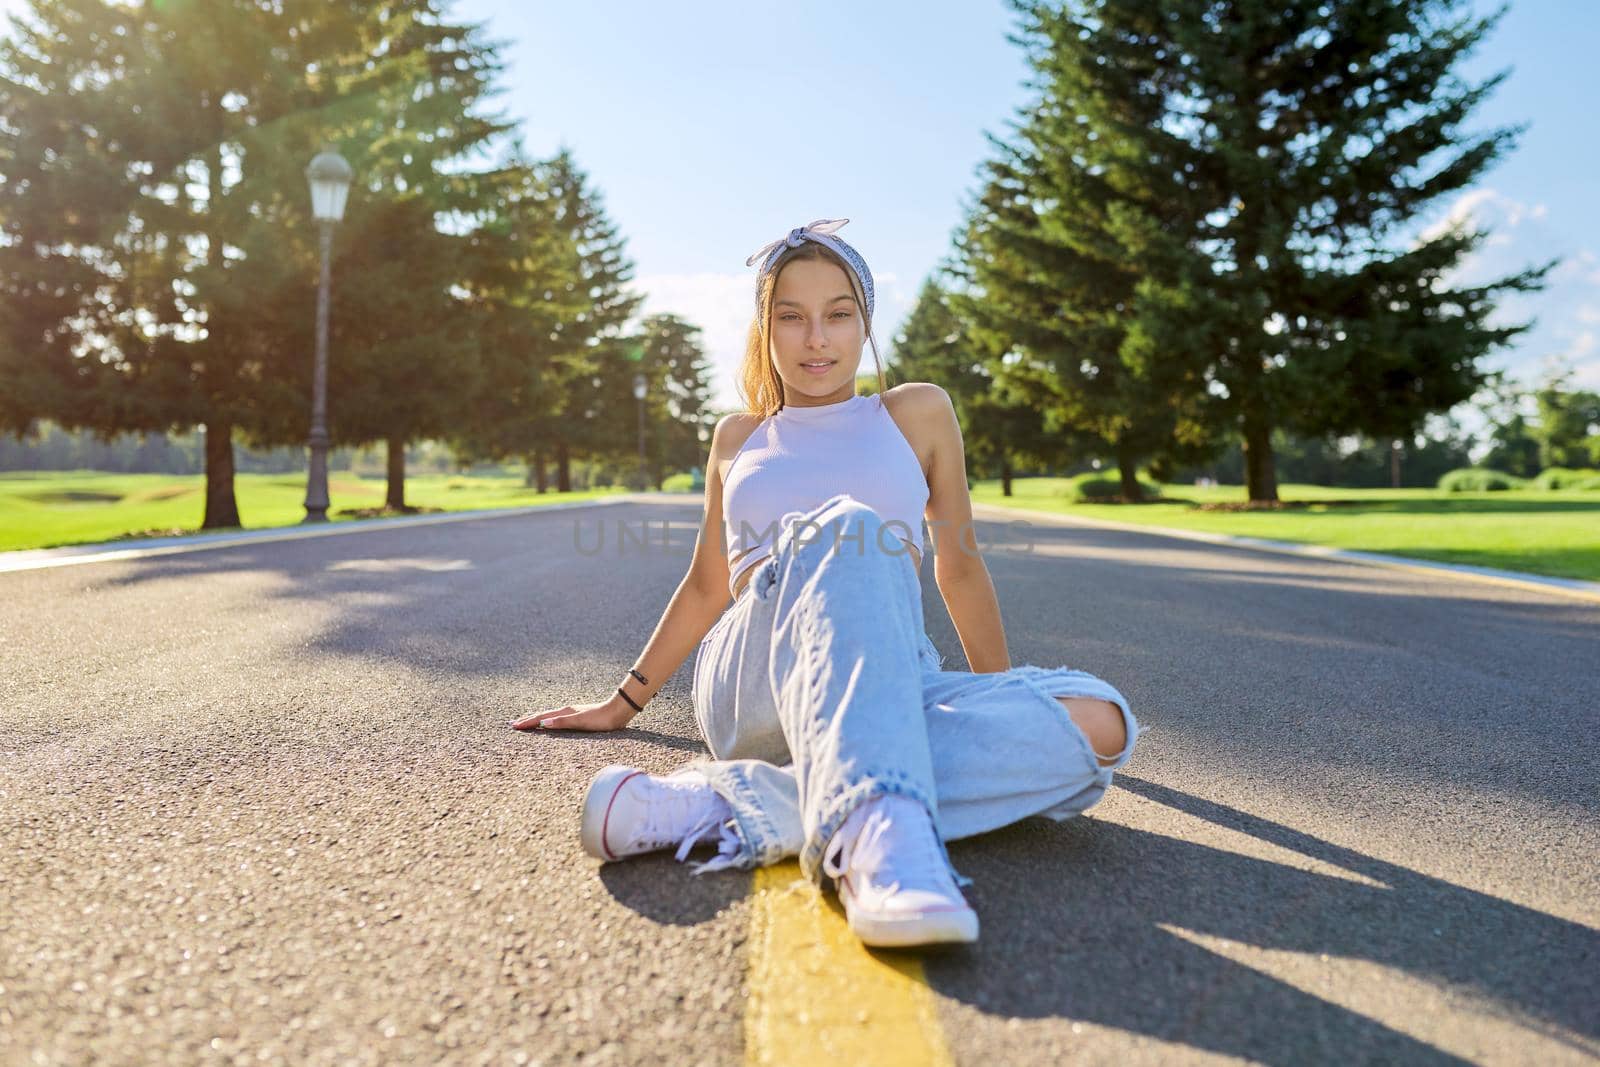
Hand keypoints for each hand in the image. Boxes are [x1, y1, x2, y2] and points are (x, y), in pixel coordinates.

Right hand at [510, 692, 636, 731]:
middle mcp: (566, 711)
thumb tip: (543, 724)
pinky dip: (548, 721)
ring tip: (528, 722)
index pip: (541, 718)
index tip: (514, 726)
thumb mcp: (581, 722)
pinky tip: (550, 723)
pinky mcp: (577, 716)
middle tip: (514, 724)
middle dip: (528, 720)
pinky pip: (557, 718)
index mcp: (565, 712)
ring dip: (537, 720)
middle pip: (543, 715)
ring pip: (549, 716)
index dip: (528, 723)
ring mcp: (571, 713)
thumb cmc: (601, 719)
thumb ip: (562, 722)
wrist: (618, 712)